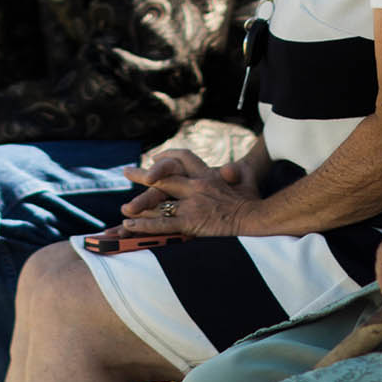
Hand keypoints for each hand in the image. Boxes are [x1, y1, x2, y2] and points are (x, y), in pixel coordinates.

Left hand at [118, 150, 252, 224]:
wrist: (258, 218)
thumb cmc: (256, 202)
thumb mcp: (247, 180)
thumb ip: (236, 172)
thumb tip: (230, 168)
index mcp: (207, 175)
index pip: (184, 158)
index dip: (168, 156)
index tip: (155, 157)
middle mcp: (195, 186)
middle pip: (163, 178)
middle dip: (143, 175)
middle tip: (127, 171)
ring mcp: (191, 204)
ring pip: (159, 202)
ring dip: (139, 205)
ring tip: (123, 209)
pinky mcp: (190, 222)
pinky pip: (162, 223)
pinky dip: (144, 225)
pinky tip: (129, 225)